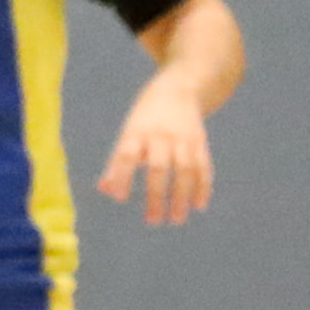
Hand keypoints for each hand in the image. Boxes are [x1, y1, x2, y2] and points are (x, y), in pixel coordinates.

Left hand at [100, 76, 218, 224]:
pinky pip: (203, 166)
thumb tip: (106, 191)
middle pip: (158, 167)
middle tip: (153, 221)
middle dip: (156, 195)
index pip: (127, 154)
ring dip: (182, 196)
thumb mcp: (129, 134)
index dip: (121, 175)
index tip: (120, 199)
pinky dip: (203, 186)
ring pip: (184, 169)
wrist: (179, 88)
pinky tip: (199, 206)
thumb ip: (117, 163)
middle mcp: (161, 135)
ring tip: (177, 219)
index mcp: (137, 132)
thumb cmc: (146, 120)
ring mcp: (183, 138)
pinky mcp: (200, 142)